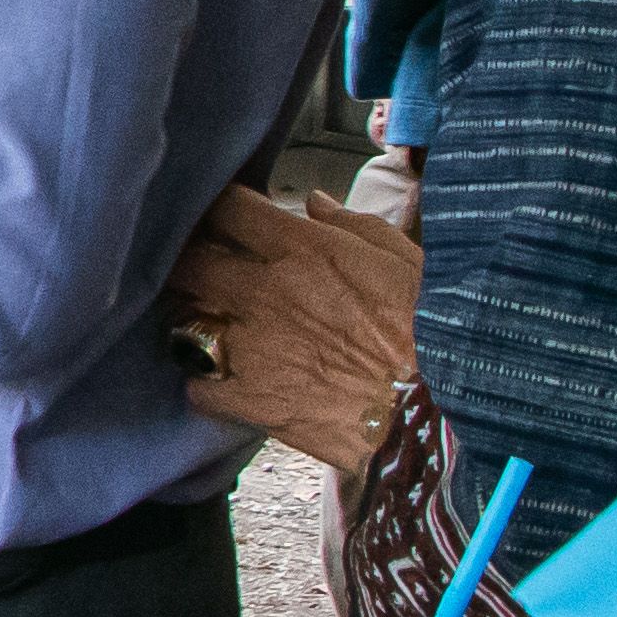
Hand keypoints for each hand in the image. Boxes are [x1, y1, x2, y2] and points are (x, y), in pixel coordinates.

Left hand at [160, 188, 423, 479]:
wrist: (433, 412)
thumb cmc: (430, 332)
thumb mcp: (405, 262)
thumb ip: (356, 226)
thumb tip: (315, 204)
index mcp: (303, 251)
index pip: (229, 210)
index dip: (220, 210)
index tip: (222, 218)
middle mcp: (264, 292)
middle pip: (190, 262)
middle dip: (187, 262)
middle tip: (199, 269)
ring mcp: (250, 347)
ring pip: (183, 321)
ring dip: (190, 320)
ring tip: (205, 323)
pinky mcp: (249, 399)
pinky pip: (198, 383)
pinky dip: (205, 381)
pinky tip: (220, 379)